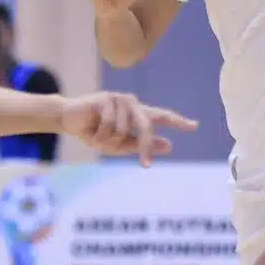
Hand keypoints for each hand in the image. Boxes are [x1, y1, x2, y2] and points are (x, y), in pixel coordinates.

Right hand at [58, 93, 197, 167]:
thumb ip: (143, 145)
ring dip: (110, 141)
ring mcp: (120, 99)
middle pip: (146, 127)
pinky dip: (101, 135)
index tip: (195, 126)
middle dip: (145, 147)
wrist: (70, 120)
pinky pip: (110, 125)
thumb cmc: (96, 132)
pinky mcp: (106, 98)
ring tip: (98, 138)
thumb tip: (169, 145)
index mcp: (138, 114)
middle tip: (145, 165)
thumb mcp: (120, 145)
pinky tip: (92, 132)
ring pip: (124, 130)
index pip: (163, 116)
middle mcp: (133, 104)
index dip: (179, 122)